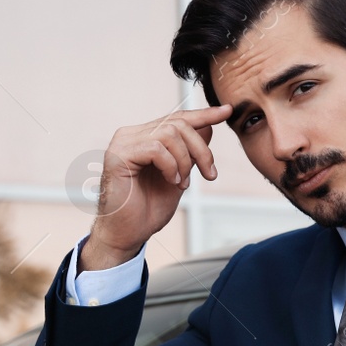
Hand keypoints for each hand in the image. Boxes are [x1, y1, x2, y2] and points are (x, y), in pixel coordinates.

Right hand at [82, 104, 232, 270]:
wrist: (128, 234)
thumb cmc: (148, 209)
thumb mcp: (179, 176)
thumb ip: (189, 153)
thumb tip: (208, 127)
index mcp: (144, 137)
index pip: (177, 118)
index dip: (204, 114)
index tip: (227, 111)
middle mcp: (131, 134)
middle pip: (178, 123)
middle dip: (200, 149)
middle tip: (209, 174)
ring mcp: (123, 143)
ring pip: (169, 133)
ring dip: (185, 161)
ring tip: (182, 184)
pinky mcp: (118, 155)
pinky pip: (155, 147)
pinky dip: (170, 165)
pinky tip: (171, 181)